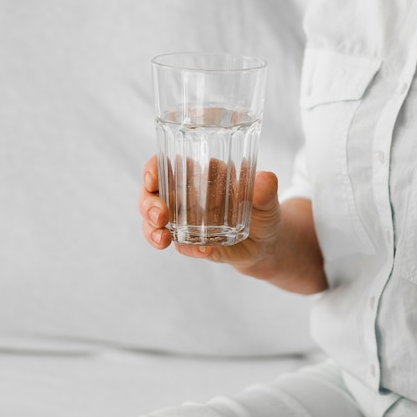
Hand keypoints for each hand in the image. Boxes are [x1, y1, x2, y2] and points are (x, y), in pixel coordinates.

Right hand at [139, 155, 282, 278]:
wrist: (265, 244)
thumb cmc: (262, 212)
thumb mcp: (267, 200)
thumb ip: (265, 190)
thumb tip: (266, 179)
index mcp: (197, 174)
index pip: (166, 165)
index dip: (153, 169)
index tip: (152, 178)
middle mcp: (183, 195)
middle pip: (151, 194)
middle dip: (148, 203)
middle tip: (160, 215)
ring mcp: (182, 220)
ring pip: (153, 220)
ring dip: (152, 229)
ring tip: (163, 238)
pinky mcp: (188, 241)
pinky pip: (176, 244)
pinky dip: (184, 248)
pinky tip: (201, 251)